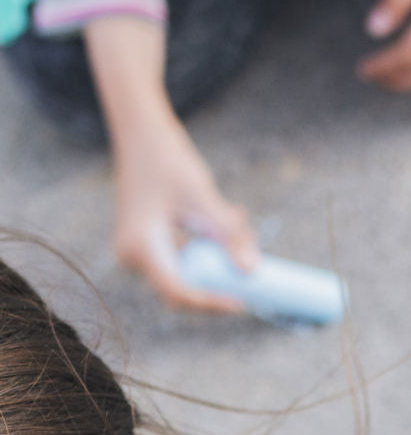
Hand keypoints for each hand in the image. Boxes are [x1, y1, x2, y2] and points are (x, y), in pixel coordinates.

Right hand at [84, 16, 256, 311]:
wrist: (140, 130)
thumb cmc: (167, 158)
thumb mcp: (203, 198)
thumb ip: (227, 235)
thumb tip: (253, 271)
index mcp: (140, 246)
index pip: (180, 292)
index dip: (212, 303)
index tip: (243, 302)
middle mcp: (133, 255)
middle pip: (187, 288)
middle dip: (223, 274)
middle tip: (249, 245)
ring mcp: (140, 253)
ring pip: (193, 273)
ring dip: (222, 255)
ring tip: (237, 218)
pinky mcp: (151, 246)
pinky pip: (188, 259)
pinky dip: (212, 246)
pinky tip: (230, 217)